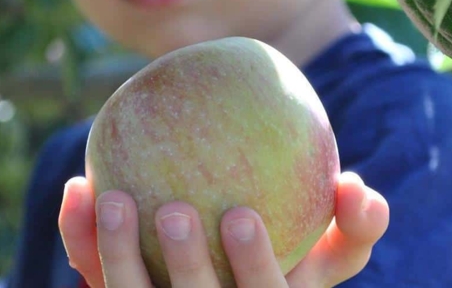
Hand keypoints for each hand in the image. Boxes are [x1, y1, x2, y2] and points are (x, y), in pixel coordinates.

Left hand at [59, 172, 388, 287]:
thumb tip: (359, 187)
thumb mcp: (329, 250)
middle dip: (185, 267)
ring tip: (113, 196)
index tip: (240, 215)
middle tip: (175, 210)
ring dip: (117, 254)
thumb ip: (355, 223)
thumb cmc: (287, 261)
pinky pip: (96, 280)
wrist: (231, 276)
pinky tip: (79, 191)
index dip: (255, 268)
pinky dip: (80, 239)